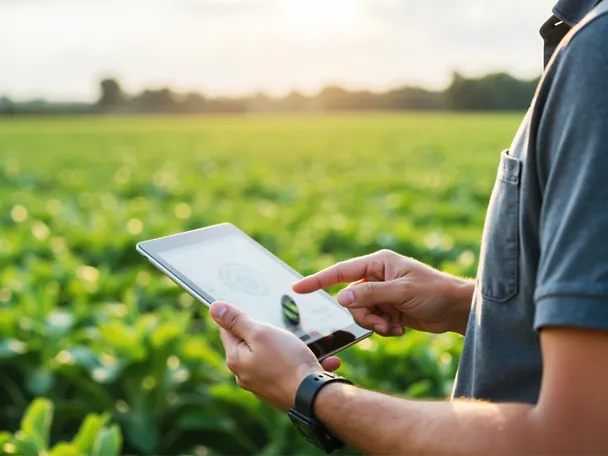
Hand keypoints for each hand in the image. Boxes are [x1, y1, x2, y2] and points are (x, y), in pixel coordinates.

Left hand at [209, 301, 340, 411]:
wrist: (315, 397)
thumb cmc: (287, 363)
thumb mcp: (260, 334)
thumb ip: (237, 321)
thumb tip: (215, 308)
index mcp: (236, 359)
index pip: (227, 330)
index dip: (238, 315)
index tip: (252, 306)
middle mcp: (246, 374)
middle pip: (250, 342)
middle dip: (266, 331)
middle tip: (283, 323)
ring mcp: (263, 384)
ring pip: (273, 355)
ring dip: (290, 346)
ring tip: (308, 339)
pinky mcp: (281, 389)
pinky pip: (290, 369)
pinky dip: (302, 361)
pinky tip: (320, 358)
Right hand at [293, 250, 473, 335]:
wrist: (456, 309)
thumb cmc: (434, 292)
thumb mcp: (401, 292)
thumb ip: (370, 294)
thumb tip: (342, 298)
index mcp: (378, 263)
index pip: (340, 271)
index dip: (317, 280)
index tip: (297, 288)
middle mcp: (377, 277)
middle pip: (351, 299)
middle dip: (364, 314)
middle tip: (383, 322)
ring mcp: (382, 294)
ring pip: (361, 313)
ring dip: (375, 324)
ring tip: (394, 326)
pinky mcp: (388, 309)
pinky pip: (373, 321)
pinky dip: (384, 328)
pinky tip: (400, 329)